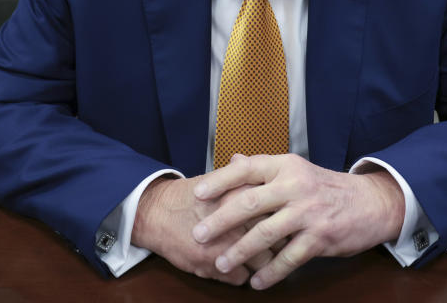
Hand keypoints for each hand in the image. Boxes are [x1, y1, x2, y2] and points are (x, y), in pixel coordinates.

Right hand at [132, 175, 277, 284]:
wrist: (156, 215)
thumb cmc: (189, 197)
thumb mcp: (217, 180)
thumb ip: (242, 176)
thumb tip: (263, 169)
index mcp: (240, 196)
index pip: (278, 211)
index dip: (286, 217)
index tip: (289, 219)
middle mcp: (236, 221)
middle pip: (276, 238)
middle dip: (281, 241)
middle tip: (282, 241)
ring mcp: (225, 246)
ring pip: (263, 262)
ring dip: (264, 262)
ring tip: (262, 256)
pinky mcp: (214, 266)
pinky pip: (242, 277)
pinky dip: (243, 273)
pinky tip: (239, 264)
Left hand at [191, 154, 404, 289]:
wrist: (369, 203)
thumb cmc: (324, 187)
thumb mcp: (295, 170)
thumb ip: (263, 168)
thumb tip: (233, 160)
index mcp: (285, 166)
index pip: (246, 170)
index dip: (219, 181)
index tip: (197, 195)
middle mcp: (295, 186)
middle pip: (250, 203)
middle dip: (221, 220)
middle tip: (199, 234)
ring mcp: (308, 212)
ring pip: (266, 234)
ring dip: (240, 251)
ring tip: (221, 264)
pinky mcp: (320, 237)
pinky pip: (289, 258)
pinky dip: (271, 272)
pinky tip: (256, 282)